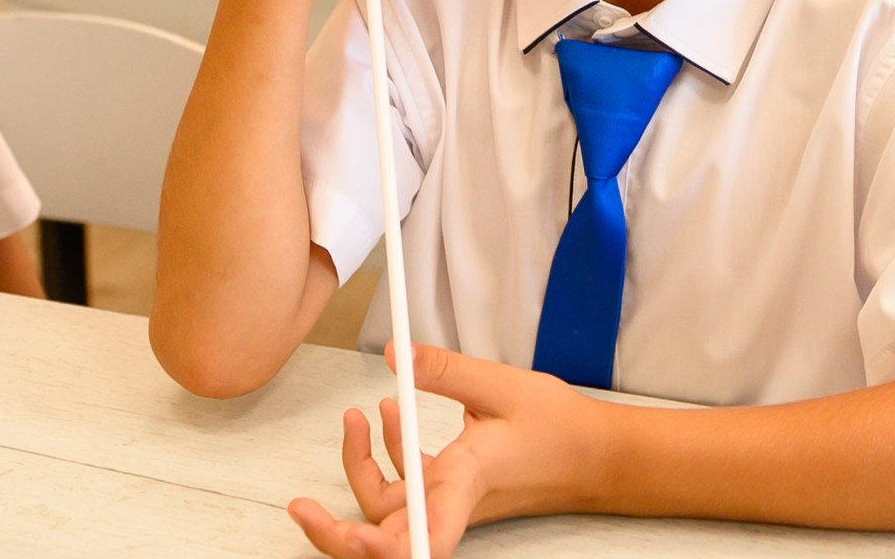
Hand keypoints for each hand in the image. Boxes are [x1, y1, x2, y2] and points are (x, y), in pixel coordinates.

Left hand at [289, 344, 603, 557]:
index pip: (419, 534)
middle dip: (338, 534)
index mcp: (465, 484)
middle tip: (300, 506)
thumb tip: (393, 354)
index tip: (350, 536)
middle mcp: (452, 503)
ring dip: (360, 473)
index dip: (379, 547)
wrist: (595, 456)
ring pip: (388, 514)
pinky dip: (388, 459)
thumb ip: (444, 369)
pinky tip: (389, 415)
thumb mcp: (501, 386)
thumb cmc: (557, 427)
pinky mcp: (452, 494)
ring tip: (357, 416)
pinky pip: (405, 492)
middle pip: (385, 540)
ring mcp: (450, 503)